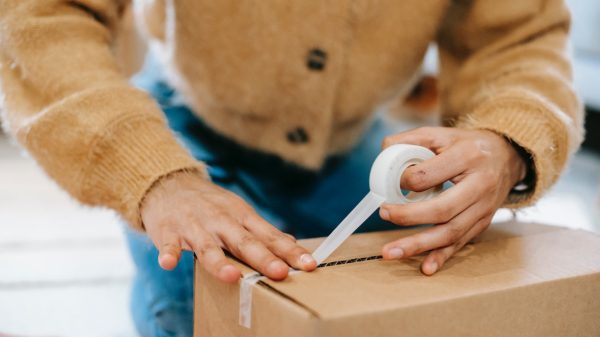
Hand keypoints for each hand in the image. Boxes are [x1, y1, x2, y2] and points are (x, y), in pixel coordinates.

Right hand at [140, 172, 316, 282]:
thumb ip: (261, 231)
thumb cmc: (210, 204)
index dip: (289, 251)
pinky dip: (168, 253)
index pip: (269, 236)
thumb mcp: (239, 212)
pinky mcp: (168, 230)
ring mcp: (194, 226)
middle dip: (262, 257)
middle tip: (280, 272)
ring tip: (232, 276)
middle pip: (244, 242)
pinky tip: (169, 264)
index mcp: (241, 217)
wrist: (170, 184)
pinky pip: (169, 244)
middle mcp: (221, 221)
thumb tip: (290, 242)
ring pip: (208, 247)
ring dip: (220, 262)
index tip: (308, 265)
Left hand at [379, 127, 526, 274]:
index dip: (405, 180)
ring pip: (450, 232)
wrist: (506, 157)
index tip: (391, 182)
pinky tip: (426, 268)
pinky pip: (460, 244)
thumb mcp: (441, 134)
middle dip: (408, 217)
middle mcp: (480, 185)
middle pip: (442, 208)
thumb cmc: (467, 146)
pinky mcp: (482, 223)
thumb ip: (410, 139)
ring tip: (391, 252)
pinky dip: (442, 257)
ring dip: (418, 245)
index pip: (429, 175)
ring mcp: (483, 208)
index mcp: (467, 157)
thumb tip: (384, 151)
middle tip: (384, 214)